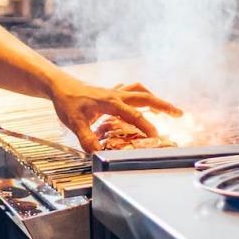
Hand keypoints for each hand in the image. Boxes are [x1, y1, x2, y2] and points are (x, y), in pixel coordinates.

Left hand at [49, 77, 182, 152]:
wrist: (59, 85)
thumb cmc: (67, 102)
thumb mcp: (75, 123)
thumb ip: (87, 139)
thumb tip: (97, 153)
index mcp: (111, 103)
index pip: (134, 115)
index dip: (146, 126)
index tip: (157, 136)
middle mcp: (117, 95)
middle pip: (145, 98)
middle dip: (163, 105)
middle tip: (179, 114)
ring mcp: (115, 91)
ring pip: (140, 91)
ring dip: (154, 99)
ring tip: (166, 109)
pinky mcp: (111, 91)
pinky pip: (131, 90)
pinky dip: (140, 94)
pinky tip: (143, 100)